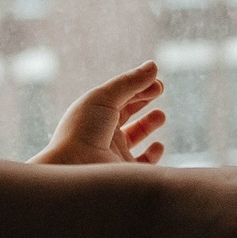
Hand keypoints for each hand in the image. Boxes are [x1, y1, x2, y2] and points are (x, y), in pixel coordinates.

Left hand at [35, 61, 166, 166]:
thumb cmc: (83, 130)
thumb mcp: (104, 97)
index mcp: (94, 113)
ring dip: (148, 124)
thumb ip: (130, 81)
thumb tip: (153, 66)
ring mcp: (114, 152)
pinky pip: (143, 163)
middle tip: (159, 89)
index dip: (138, 86)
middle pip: (125, 111)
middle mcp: (103, 132)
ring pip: (135, 135)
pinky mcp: (125, 171)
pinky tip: (158, 145)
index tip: (156, 82)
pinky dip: (153, 154)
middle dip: (142, 99)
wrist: (76, 168)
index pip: (119, 95)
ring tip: (160, 115)